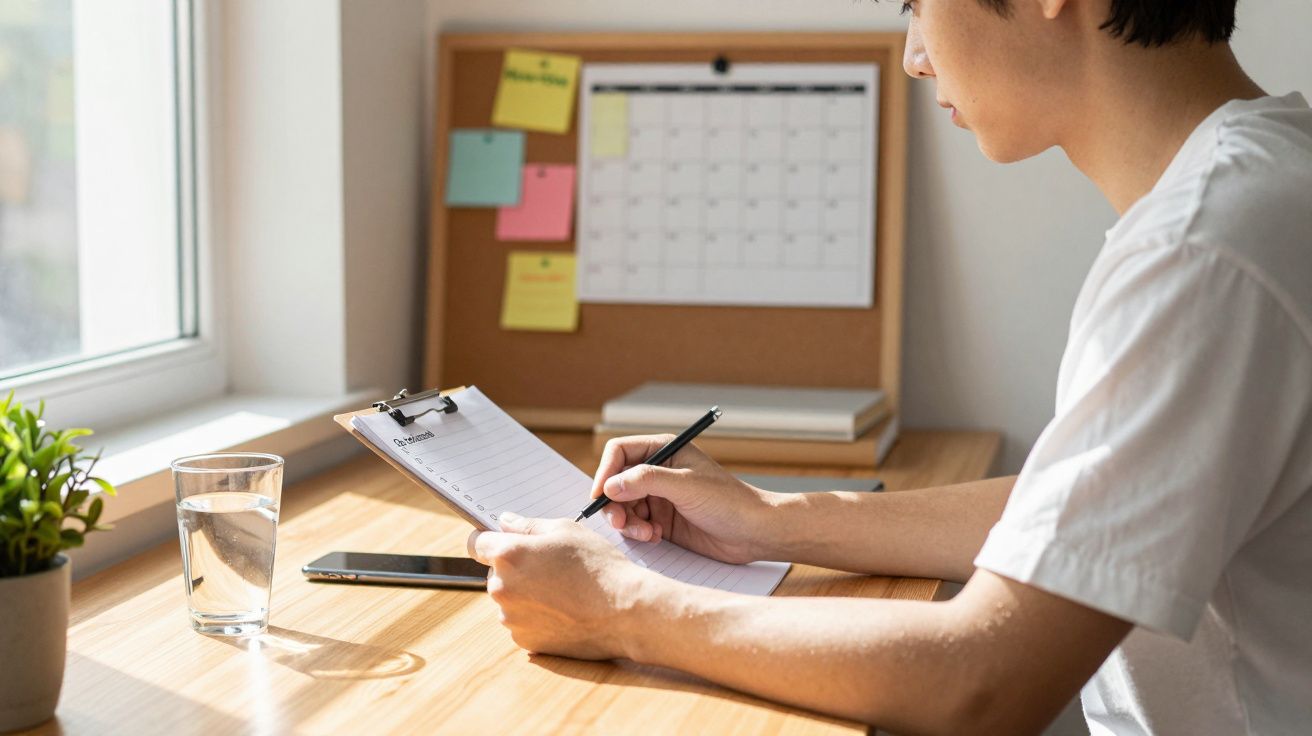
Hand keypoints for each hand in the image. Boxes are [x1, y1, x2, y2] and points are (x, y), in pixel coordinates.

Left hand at [468, 512, 656, 659]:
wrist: (623, 612)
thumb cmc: (598, 566)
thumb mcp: (566, 530)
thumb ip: (527, 525)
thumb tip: (504, 522)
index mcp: (508, 555)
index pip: (475, 543)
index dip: (489, 540)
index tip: (501, 542)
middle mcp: (502, 588)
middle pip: (495, 573)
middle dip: (515, 569)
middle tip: (550, 568)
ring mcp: (511, 618)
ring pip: (509, 599)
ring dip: (525, 594)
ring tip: (562, 591)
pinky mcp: (525, 640)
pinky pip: (522, 623)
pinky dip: (536, 617)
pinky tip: (563, 610)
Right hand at [590, 435, 775, 563]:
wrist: (754, 533)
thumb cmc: (729, 501)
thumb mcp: (685, 486)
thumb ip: (646, 481)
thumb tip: (610, 485)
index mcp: (665, 450)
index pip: (620, 452)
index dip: (605, 472)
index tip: (601, 495)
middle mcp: (658, 471)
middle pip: (616, 482)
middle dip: (615, 503)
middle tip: (620, 523)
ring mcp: (659, 497)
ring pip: (623, 506)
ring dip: (628, 522)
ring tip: (647, 534)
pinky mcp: (662, 521)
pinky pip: (635, 525)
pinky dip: (639, 532)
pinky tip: (657, 537)